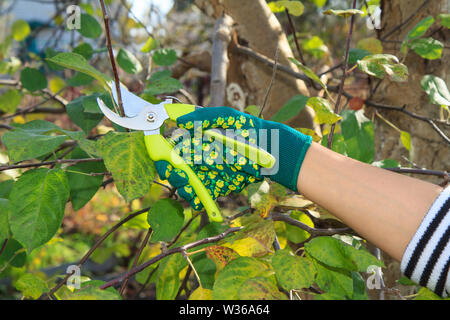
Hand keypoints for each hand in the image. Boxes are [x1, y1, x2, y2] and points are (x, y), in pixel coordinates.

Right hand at [155, 106, 311, 209]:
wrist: (273, 150)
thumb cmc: (249, 128)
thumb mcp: (227, 116)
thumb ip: (203, 116)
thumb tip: (179, 120)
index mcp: (195, 139)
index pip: (171, 148)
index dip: (163, 155)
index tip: (166, 161)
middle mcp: (197, 157)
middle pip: (175, 169)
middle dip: (174, 175)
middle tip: (180, 177)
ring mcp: (206, 172)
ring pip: (187, 184)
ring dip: (184, 189)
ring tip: (189, 191)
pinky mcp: (216, 186)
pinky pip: (202, 195)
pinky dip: (198, 200)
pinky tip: (199, 201)